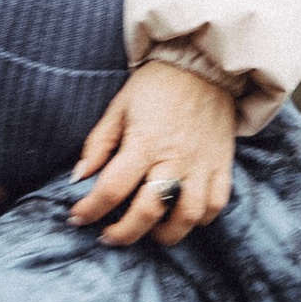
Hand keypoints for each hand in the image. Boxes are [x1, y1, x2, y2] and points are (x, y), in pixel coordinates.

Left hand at [69, 58, 235, 247]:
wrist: (204, 64)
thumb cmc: (156, 85)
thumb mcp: (119, 108)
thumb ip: (98, 144)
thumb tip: (78, 178)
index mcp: (145, 142)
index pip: (112, 188)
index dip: (90, 209)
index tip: (78, 218)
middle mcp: (175, 158)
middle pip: (148, 211)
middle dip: (124, 233)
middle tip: (109, 236)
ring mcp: (202, 165)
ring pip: (188, 216)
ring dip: (166, 234)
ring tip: (150, 232)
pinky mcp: (223, 165)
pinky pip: (216, 204)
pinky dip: (200, 219)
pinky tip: (182, 216)